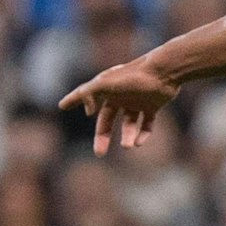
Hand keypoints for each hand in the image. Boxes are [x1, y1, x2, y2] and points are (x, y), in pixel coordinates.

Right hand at [58, 57, 178, 154]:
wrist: (164, 72)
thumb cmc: (133, 76)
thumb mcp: (105, 84)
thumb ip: (89, 94)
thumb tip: (88, 112)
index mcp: (107, 88)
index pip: (85, 96)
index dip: (73, 100)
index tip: (62, 106)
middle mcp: (120, 95)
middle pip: (107, 120)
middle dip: (103, 136)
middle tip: (99, 153)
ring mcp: (137, 100)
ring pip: (129, 124)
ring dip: (127, 136)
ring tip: (128, 146)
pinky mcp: (153, 105)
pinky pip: (147, 123)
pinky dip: (143, 133)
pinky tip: (139, 142)